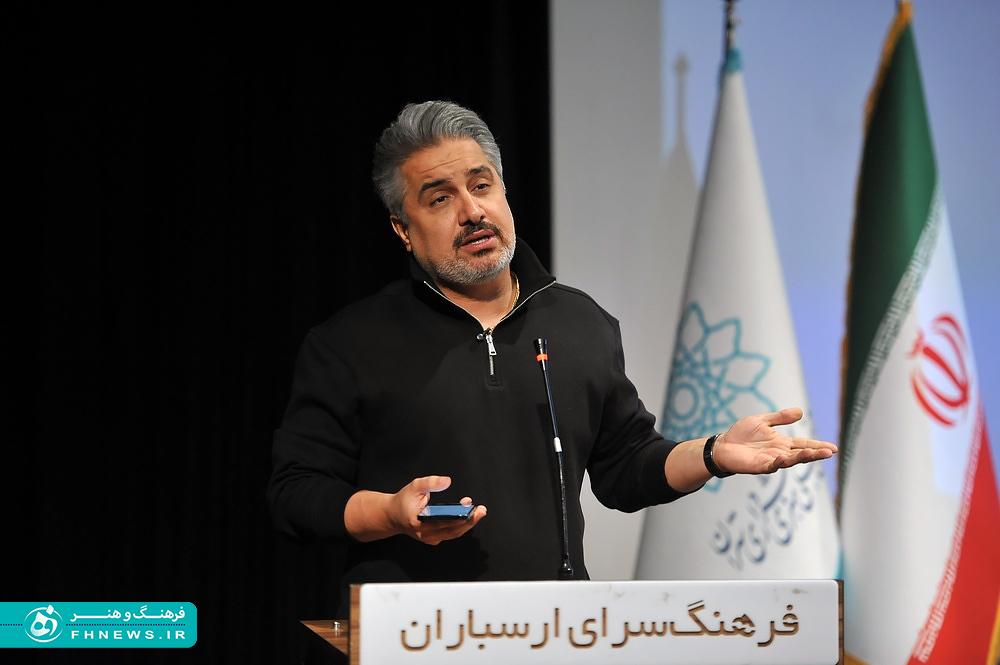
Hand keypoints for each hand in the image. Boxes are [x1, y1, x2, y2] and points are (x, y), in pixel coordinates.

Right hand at [388, 475, 486, 545]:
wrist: (393, 516)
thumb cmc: (404, 501)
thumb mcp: (414, 486)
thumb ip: (431, 482)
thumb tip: (447, 481)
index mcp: (417, 522)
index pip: (441, 522)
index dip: (456, 517)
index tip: (469, 510)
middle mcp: (424, 534)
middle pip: (451, 530)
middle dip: (468, 521)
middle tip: (481, 510)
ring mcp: (429, 538)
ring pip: (453, 534)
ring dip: (467, 523)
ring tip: (479, 511)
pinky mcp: (434, 538)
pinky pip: (450, 533)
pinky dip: (461, 524)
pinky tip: (469, 513)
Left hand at [712, 407, 837, 474]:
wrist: (723, 445)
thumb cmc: (741, 434)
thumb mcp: (762, 421)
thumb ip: (780, 418)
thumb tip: (800, 412)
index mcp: (782, 442)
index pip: (804, 444)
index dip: (818, 446)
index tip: (834, 448)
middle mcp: (780, 453)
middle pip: (801, 454)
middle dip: (816, 453)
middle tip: (830, 452)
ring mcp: (771, 460)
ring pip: (790, 460)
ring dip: (802, 458)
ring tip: (815, 454)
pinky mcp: (759, 466)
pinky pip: (772, 465)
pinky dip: (779, 462)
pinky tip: (785, 458)